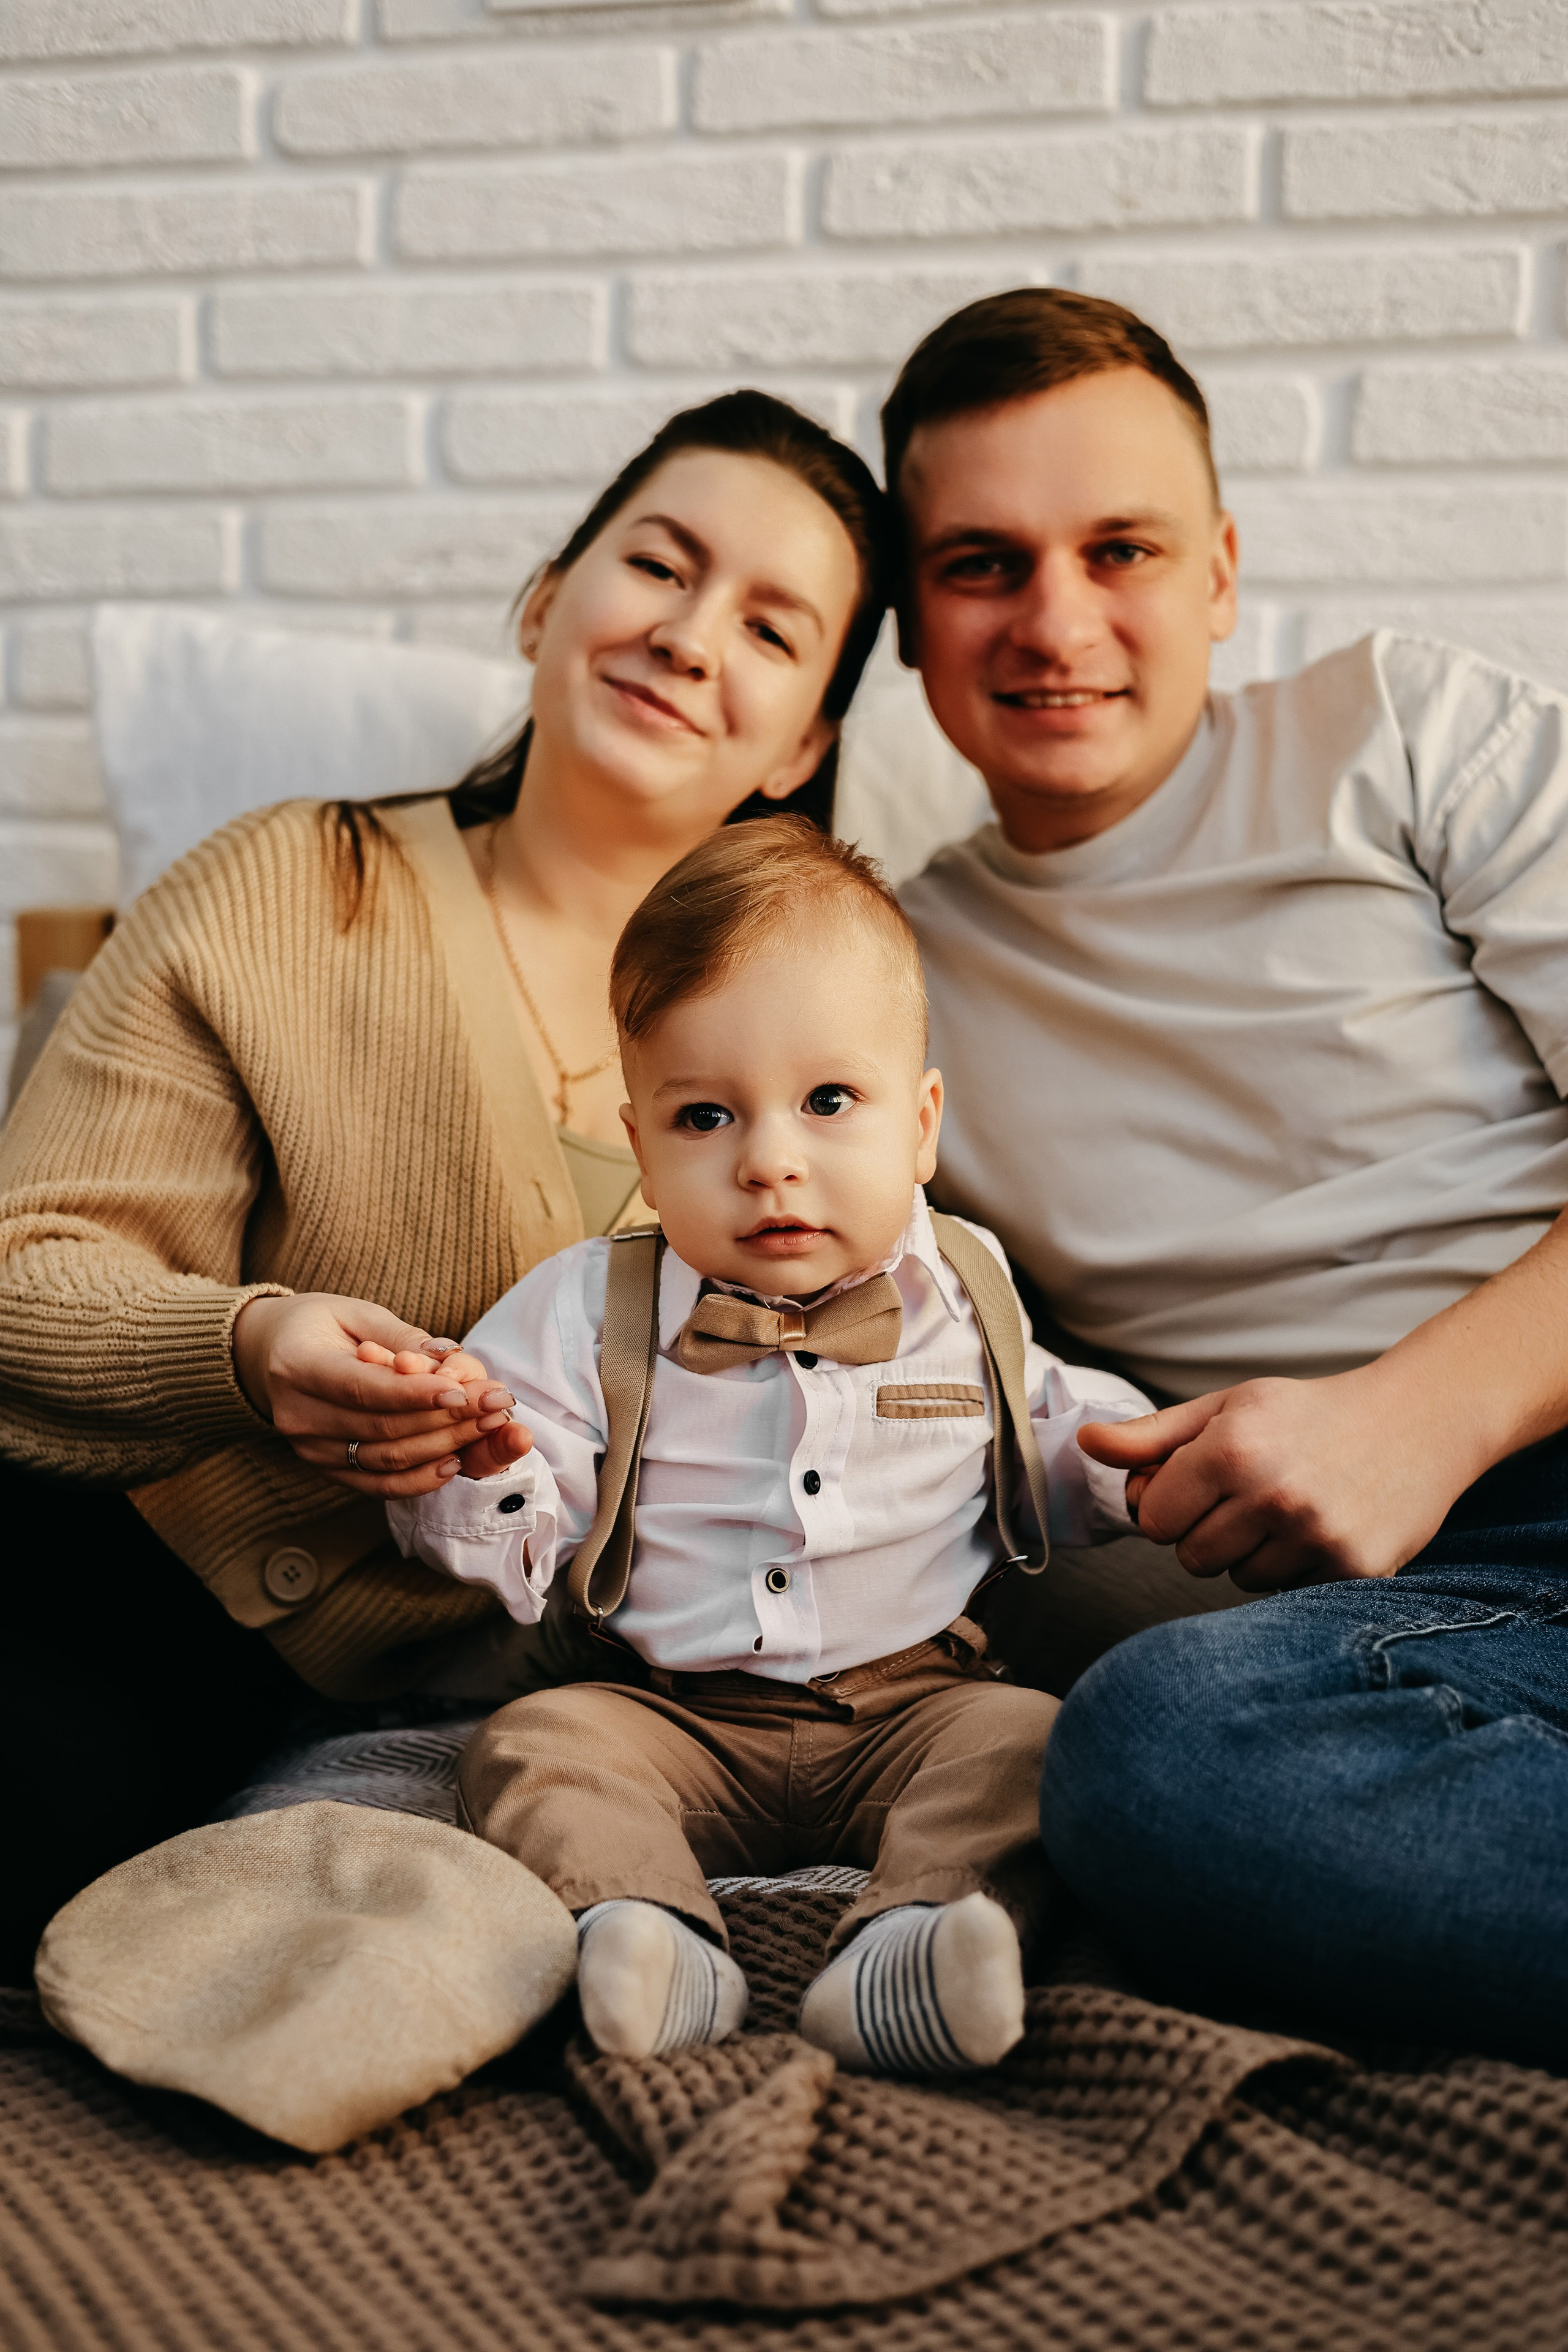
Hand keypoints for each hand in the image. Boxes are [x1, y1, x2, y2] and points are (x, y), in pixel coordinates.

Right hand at [232, 1294, 515, 1498]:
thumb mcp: (354, 1311)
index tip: (465, 1391)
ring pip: (385, 1459)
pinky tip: (454, 1462)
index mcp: (298, 1366)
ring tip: (489, 1427)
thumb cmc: (317, 1324)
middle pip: (382, 1428)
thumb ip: (400, 1336)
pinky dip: (418, 1479)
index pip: (364, 1388)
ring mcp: (309, 1449)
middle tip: (496, 1404)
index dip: (416, 1394)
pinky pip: (376, 1483)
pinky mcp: (324, 1468)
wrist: (267, 1355)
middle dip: (446, 1419)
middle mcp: (298, 1415)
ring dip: (444, 1445)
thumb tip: (448, 1358)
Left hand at [1078, 1364, 1483, 1590]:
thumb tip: (1087, 1444)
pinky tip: (1320, 1528)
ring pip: (1238, 1579)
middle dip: (1206, 1532)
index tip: (1196, 1487)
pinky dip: (1294, 1569)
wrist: (1418, 1420)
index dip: (1168, 1506)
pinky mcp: (1354, 1568)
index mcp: (1230, 1450)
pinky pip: (1287, 1593)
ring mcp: (1316, 1536)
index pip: (1153, 1520)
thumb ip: (1152, 1435)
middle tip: (1247, 1497)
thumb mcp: (1227, 1407)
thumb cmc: (1308, 1413)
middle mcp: (1271, 1495)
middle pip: (1190, 1558)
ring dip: (1251, 1553)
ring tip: (1288, 1509)